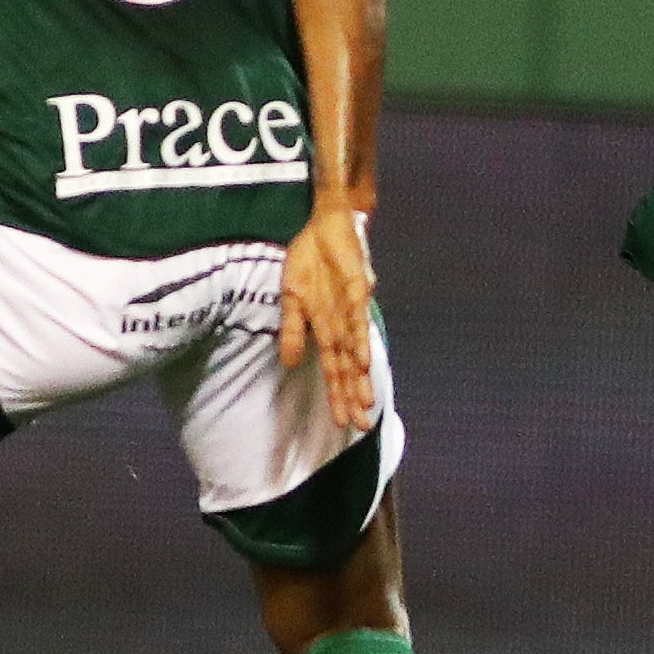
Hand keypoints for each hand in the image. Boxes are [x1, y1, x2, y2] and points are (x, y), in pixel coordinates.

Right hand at [280, 198, 380, 431]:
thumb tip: (289, 362)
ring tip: (364, 404)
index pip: (334, 370)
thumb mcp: (292, 299)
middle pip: (348, 368)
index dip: (339, 396)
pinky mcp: (356, 290)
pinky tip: (362, 361)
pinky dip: (358, 341)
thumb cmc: (308, 262)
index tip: (342, 423)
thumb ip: (292, 331)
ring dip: (359, 377)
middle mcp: (342, 325)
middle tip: (359, 427)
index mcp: (327, 329)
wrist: (323, 226)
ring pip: (356, 350)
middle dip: (352, 397)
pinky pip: (357, 320)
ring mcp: (350, 309)